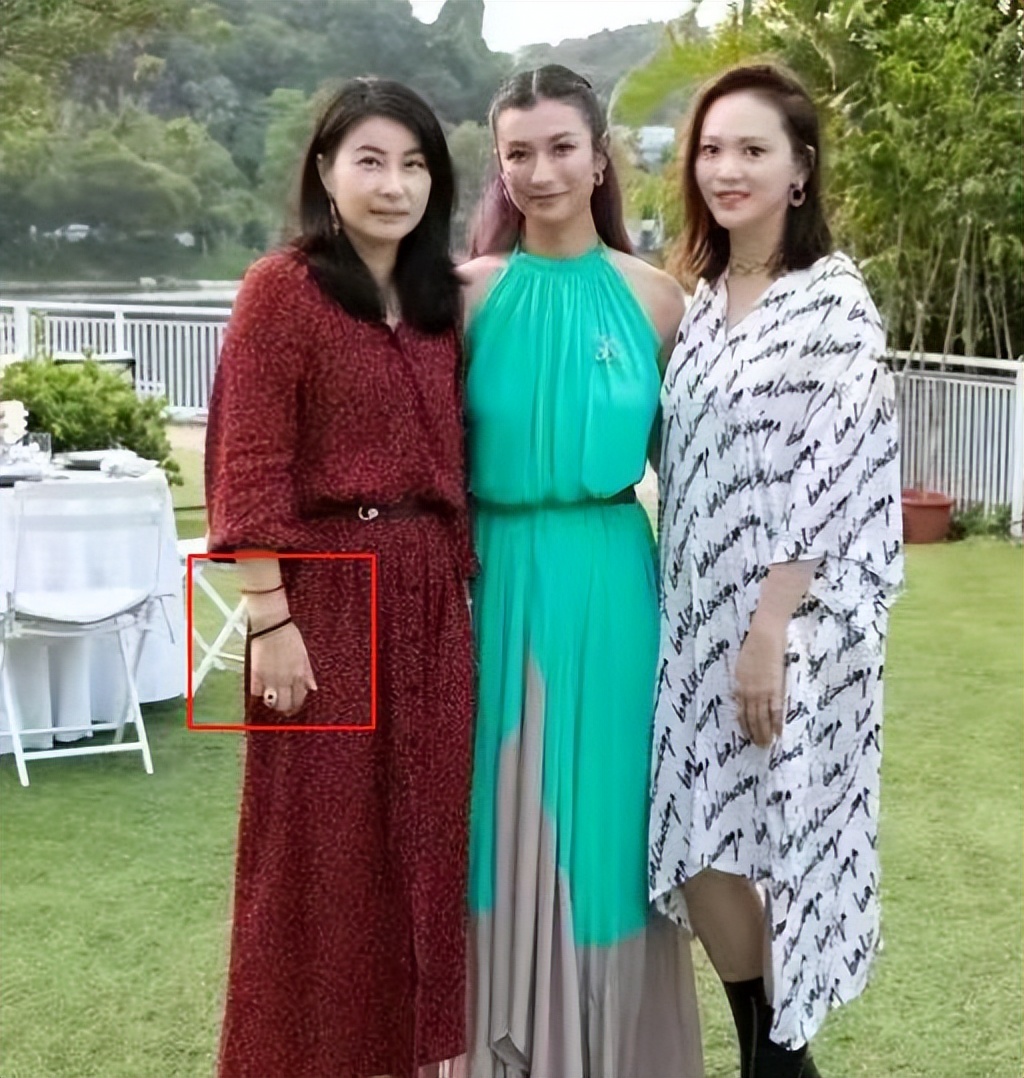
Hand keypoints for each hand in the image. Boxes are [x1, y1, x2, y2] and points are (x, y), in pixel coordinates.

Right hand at [249, 622, 317, 716]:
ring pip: (271, 702)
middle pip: (285, 704)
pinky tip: (261, 689)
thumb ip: (308, 673)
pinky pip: (256, 692)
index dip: (296, 706)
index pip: (299, 699)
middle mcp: (285, 680)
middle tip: (282, 707)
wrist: (272, 626)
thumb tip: (312, 688)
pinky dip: (259, 693)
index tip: (294, 707)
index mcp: (299, 675)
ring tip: (272, 699)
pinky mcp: (256, 675)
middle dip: (285, 708)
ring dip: (272, 703)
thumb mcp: (304, 654)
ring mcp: (270, 679)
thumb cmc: (290, 637)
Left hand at [732, 620, 786, 746]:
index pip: (741, 712)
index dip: (745, 726)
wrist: (764, 635)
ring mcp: (762, 691)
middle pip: (751, 719)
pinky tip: (778, 733)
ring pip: (762, 718)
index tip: (748, 736)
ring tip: (767, 745)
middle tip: (759, 746)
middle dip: (755, 734)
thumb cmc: (753, 646)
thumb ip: (741, 682)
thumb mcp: (740, 666)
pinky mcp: (775, 688)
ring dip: (764, 733)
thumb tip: (739, 694)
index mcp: (739, 686)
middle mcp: (748, 692)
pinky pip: (775, 710)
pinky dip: (776, 723)